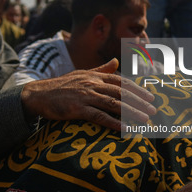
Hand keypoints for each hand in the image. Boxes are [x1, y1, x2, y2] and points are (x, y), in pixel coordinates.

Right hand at [21, 58, 155, 130]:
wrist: (38, 94)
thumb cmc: (62, 85)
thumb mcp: (82, 73)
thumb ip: (101, 69)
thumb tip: (116, 62)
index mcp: (95, 76)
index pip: (121, 81)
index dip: (137, 89)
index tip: (150, 97)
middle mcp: (92, 84)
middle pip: (121, 92)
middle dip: (139, 102)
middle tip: (153, 110)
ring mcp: (85, 95)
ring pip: (113, 104)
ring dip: (131, 112)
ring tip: (145, 120)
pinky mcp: (77, 108)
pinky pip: (99, 116)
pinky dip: (113, 122)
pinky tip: (124, 129)